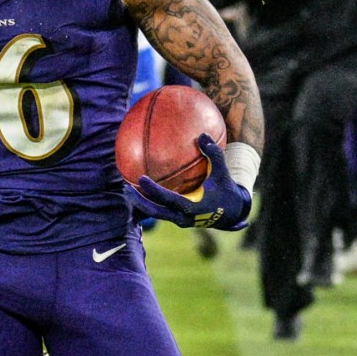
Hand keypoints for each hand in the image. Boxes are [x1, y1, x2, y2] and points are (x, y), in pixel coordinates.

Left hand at [126, 136, 251, 230]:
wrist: (230, 213)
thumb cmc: (225, 190)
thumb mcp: (222, 173)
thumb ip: (214, 155)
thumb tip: (203, 135)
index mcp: (192, 208)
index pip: (168, 200)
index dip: (153, 191)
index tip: (141, 178)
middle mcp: (182, 217)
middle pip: (154, 212)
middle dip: (139, 201)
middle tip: (126, 187)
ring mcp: (178, 220)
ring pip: (154, 213)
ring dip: (141, 203)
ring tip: (127, 188)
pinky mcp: (176, 218)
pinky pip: (159, 210)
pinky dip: (150, 201)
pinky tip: (140, 188)